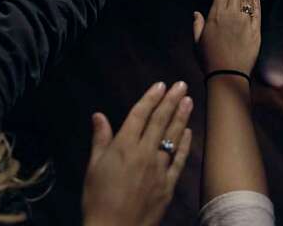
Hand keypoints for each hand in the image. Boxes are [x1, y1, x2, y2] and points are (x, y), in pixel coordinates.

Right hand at [81, 81, 192, 225]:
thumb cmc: (97, 199)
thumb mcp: (93, 167)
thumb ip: (100, 139)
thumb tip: (98, 115)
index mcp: (123, 147)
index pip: (140, 115)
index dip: (150, 98)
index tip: (160, 85)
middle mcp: (144, 153)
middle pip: (160, 121)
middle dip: (171, 101)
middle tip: (181, 85)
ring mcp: (158, 169)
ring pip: (172, 137)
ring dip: (181, 117)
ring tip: (189, 100)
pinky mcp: (167, 185)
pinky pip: (178, 160)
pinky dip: (184, 145)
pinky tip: (189, 132)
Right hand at [193, 0, 260, 74]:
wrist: (227, 75)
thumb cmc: (209, 60)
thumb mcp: (197, 42)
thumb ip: (197, 25)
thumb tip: (196, 13)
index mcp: (215, 16)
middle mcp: (230, 16)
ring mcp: (244, 23)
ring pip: (247, 0)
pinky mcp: (255, 32)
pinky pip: (257, 13)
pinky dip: (256, 4)